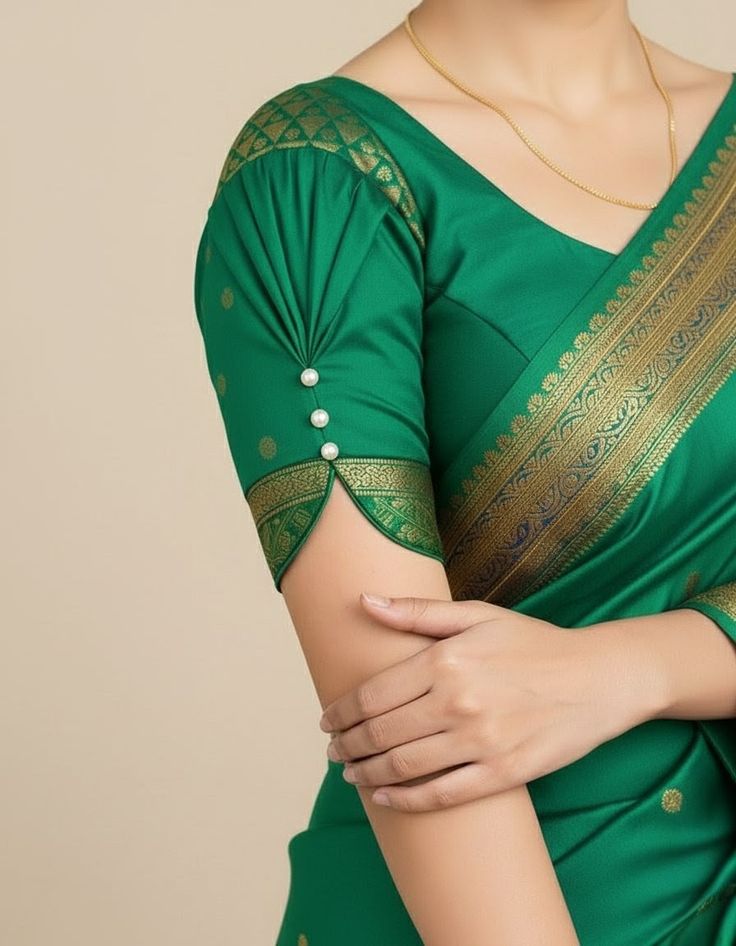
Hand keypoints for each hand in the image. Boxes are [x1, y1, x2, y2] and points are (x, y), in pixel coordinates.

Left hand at [318, 593, 659, 811]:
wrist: (598, 678)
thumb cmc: (533, 643)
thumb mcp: (476, 615)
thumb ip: (416, 612)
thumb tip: (363, 601)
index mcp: (446, 661)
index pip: (372, 695)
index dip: (341, 712)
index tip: (327, 720)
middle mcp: (458, 703)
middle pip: (381, 733)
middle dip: (348, 745)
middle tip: (333, 750)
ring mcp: (481, 742)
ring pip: (404, 767)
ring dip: (367, 773)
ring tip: (351, 773)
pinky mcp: (503, 774)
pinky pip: (443, 795)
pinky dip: (406, 800)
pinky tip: (385, 796)